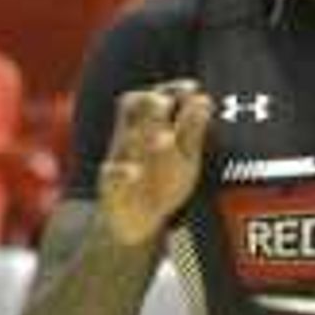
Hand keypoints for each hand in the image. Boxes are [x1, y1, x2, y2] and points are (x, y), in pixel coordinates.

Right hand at [96, 79, 214, 246]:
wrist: (134, 226)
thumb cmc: (161, 183)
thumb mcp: (183, 157)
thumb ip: (191, 129)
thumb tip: (203, 98)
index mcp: (147, 128)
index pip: (152, 96)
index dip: (171, 89)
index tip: (192, 88)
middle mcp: (131, 139)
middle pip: (131, 109)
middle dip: (150, 104)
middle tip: (167, 102)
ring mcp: (120, 162)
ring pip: (124, 141)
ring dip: (141, 137)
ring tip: (164, 138)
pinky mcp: (111, 188)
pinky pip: (111, 176)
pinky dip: (122, 173)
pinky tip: (134, 172)